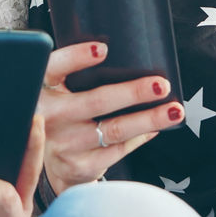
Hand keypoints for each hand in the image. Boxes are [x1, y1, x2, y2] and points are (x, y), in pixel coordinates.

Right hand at [39, 42, 183, 192]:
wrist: (45, 162)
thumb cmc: (61, 114)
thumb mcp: (56, 92)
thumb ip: (73, 76)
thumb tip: (126, 57)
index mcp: (41, 89)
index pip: (54, 68)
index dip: (76, 58)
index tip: (103, 49)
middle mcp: (48, 117)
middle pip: (96, 101)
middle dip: (134, 92)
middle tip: (161, 85)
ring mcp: (63, 144)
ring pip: (114, 129)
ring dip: (149, 119)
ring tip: (174, 110)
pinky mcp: (79, 166)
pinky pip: (118, 150)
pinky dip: (140, 137)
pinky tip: (155, 128)